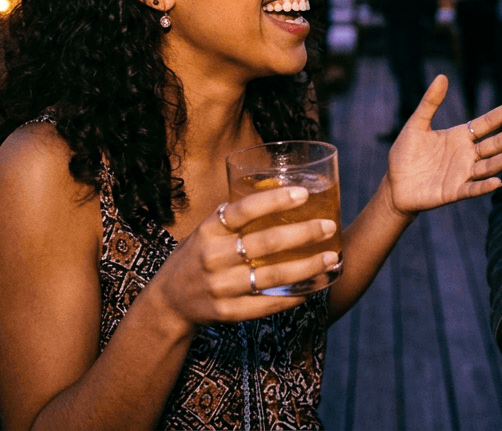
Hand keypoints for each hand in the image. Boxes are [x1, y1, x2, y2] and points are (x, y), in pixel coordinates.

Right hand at [153, 186, 338, 326]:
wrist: (168, 302)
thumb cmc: (196, 256)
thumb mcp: (207, 231)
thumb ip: (235, 217)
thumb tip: (278, 190)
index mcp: (209, 230)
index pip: (244, 210)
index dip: (275, 200)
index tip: (304, 193)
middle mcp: (214, 257)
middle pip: (266, 243)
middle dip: (304, 234)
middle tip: (330, 226)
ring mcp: (221, 287)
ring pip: (273, 276)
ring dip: (307, 267)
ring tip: (332, 258)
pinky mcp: (228, 312)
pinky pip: (267, 304)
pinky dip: (293, 296)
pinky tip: (313, 287)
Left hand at [385, 75, 501, 215]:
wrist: (394, 184)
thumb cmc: (406, 153)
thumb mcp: (417, 124)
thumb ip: (430, 102)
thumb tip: (442, 76)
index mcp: (460, 136)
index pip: (488, 123)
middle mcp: (467, 154)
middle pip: (495, 143)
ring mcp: (463, 174)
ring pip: (489, 165)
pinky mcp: (454, 191)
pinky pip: (473, 189)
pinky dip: (484, 186)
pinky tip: (497, 181)